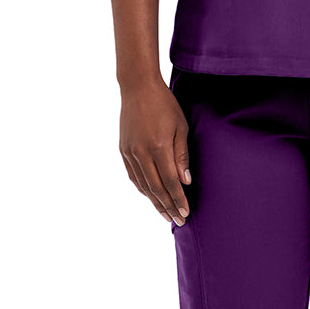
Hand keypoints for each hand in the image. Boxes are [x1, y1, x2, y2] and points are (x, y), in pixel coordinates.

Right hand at [119, 75, 192, 225]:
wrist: (138, 88)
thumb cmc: (164, 105)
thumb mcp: (180, 127)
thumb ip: (182, 156)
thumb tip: (185, 181)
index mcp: (159, 147)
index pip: (170, 182)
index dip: (178, 199)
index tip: (185, 213)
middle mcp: (142, 153)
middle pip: (156, 188)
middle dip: (168, 206)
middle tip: (178, 220)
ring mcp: (130, 153)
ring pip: (143, 185)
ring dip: (154, 202)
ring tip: (165, 214)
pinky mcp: (123, 150)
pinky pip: (133, 176)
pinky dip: (142, 189)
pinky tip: (150, 196)